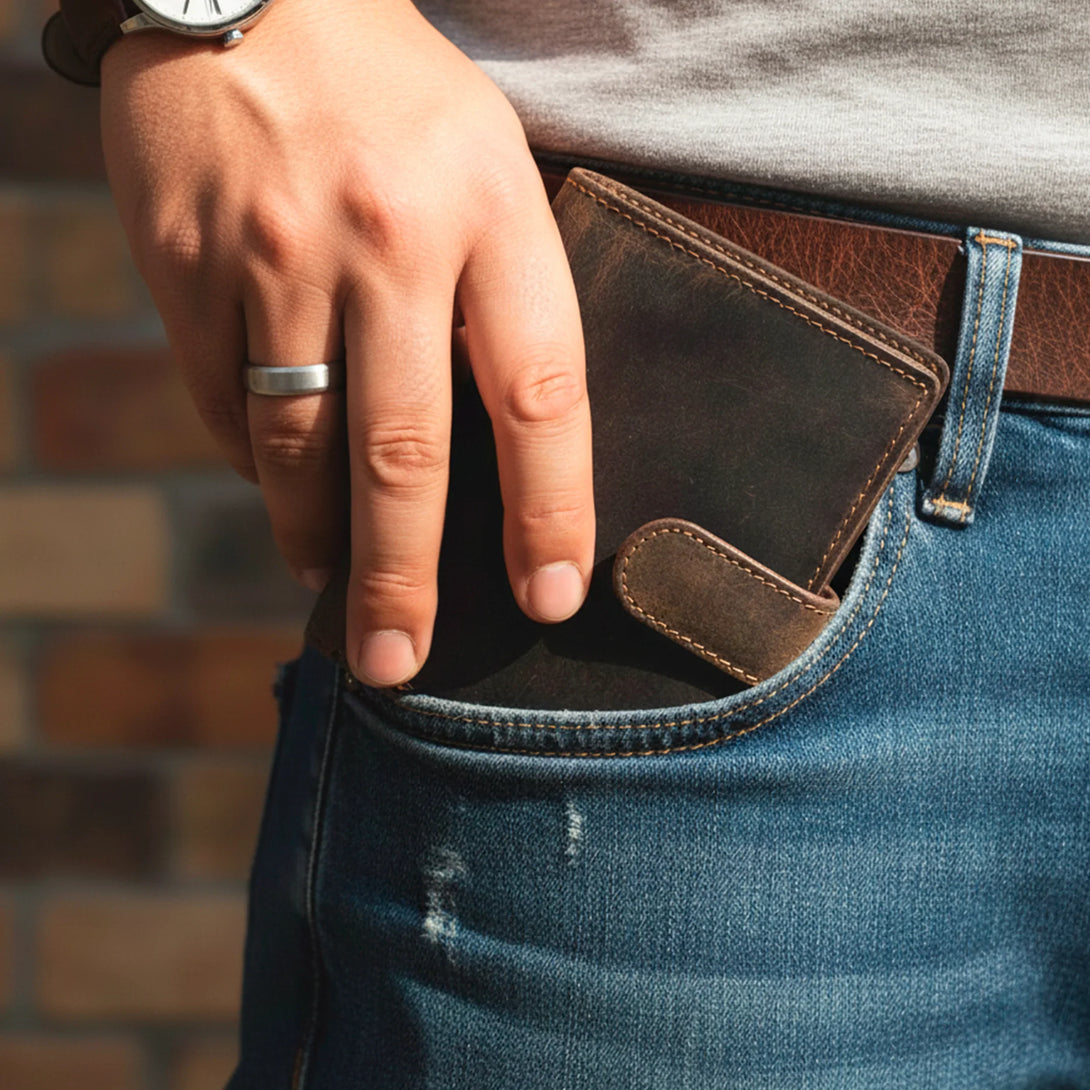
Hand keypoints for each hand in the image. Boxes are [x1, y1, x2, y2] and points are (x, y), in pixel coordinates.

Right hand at [99, 0, 593, 686]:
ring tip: (333, 584)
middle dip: (402, 578)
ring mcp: (275, 252)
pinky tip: (278, 482)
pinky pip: (221, 403)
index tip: (551, 595)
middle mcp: (383, 237)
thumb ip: (503, 297)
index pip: (538, 395)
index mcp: (489, 207)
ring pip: (296, 445)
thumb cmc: (398, 99)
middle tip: (400, 662)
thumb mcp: (489, 164)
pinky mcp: (187, 261)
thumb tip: (492, 454)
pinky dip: (254, 461)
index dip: (550, 511)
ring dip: (315, 535)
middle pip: (401, 452)